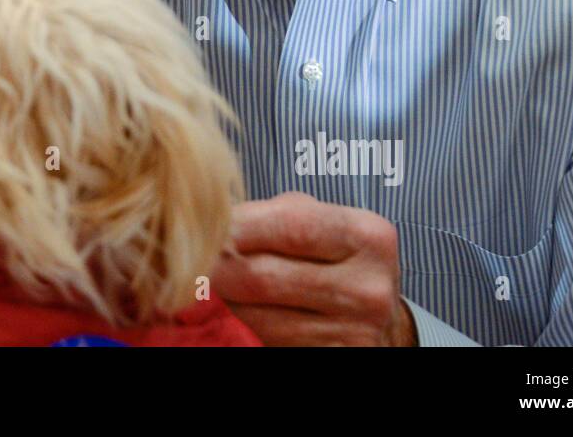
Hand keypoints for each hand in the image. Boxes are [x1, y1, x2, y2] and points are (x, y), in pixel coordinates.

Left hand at [211, 192, 416, 345]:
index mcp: (369, 237)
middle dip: (218, 265)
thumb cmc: (338, 255)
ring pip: (258, 316)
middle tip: (194, 255)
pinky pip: (268, 340)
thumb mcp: (324, 220)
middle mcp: (367, 288)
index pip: (290, 226)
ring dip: (226, 297)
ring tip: (217, 279)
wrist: (378, 314)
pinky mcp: (336, 358)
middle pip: (264, 277)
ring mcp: (354, 332)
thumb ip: (277, 213)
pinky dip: (244, 322)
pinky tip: (239, 305)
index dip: (239, 224)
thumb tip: (217, 219)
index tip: (207, 223)